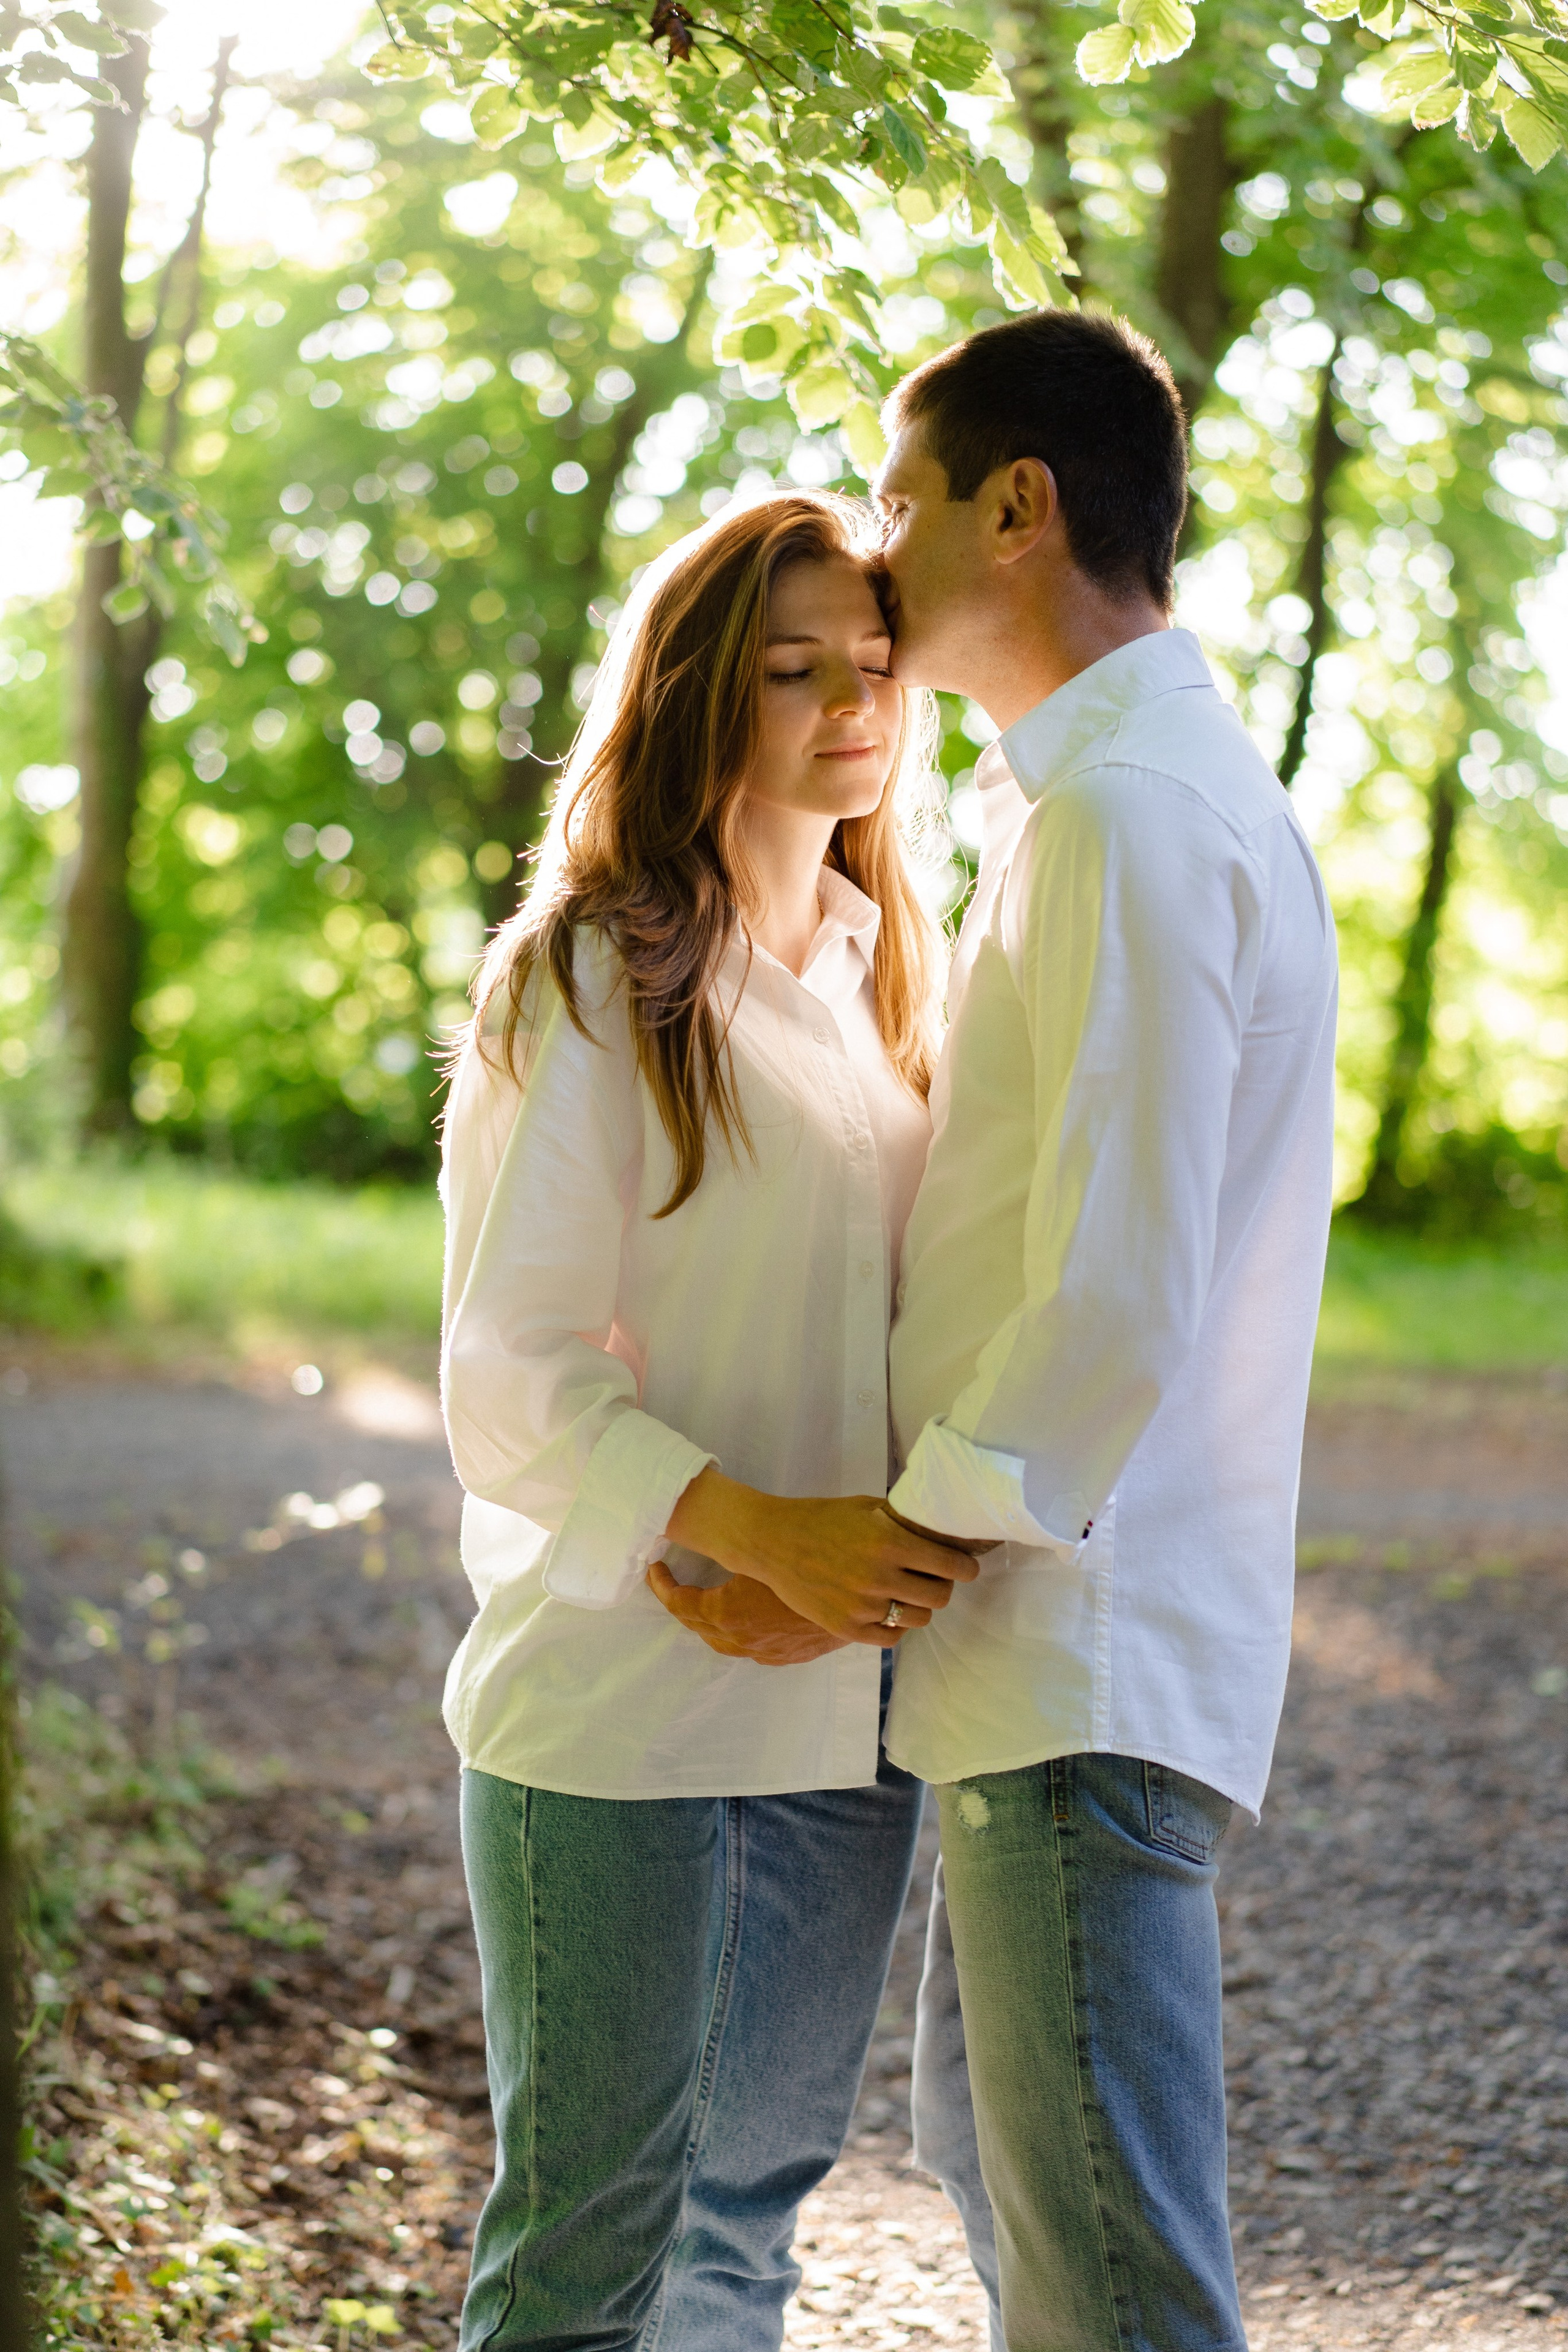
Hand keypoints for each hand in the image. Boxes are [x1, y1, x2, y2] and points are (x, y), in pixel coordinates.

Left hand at [647, 1562, 848, 1665]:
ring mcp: (765, 1652)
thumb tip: (710, 1522)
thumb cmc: (813, 1566)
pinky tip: (745, 1623)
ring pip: (723, 1643)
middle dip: (681, 1603)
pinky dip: (738, 1636)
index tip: (655, 1567)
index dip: (662, 1585)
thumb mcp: (766, 1550)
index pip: (680, 1603)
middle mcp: (742, 1637)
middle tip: (672, 1581)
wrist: (864, 1601)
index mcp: (729, 1611)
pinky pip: (751, 1651)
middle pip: (697, 1625)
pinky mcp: (787, 1657)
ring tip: (703, 1602)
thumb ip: (737, 1543)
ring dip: (708, 1624)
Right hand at [665, 1471, 981, 1645]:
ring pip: (918, 1619)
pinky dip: (895, 1626)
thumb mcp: (866, 1507)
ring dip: (920, 1607)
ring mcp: (862, 1606)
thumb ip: (903, 1521)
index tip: (966, 1568)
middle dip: (943, 1587)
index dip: (965, 1568)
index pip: (950, 1565)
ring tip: (909, 1595)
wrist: (772, 1542)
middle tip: (934, 1579)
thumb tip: (941, 1531)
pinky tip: (888, 1610)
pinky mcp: (845, 1628)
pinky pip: (891, 1638)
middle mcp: (879, 1576)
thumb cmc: (823, 1518)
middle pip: (940, 1597)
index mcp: (889, 1541)